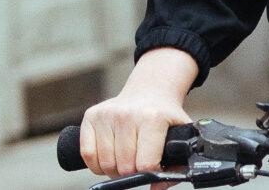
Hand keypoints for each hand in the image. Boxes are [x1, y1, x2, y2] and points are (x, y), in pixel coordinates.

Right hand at [79, 47, 197, 181]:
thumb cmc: (164, 115)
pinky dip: (96, 165)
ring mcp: (107, 114)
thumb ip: (176, 162)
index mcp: (153, 118)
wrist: (149, 90)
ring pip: (105, 163)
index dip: (150, 172)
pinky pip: (88, 154)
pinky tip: (108, 160)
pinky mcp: (91, 116)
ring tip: (124, 162)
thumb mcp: (180, 132)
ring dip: (113, 170)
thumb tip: (157, 187)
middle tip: (137, 167)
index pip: (146, 163)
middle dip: (131, 173)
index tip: (153, 167)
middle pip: (124, 166)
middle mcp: (128, 115)